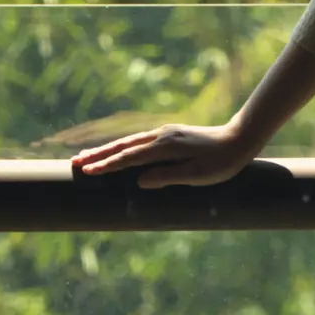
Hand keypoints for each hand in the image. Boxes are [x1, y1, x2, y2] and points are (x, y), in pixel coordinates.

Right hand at [69, 122, 259, 187]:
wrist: (239, 138)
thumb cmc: (222, 162)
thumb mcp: (197, 175)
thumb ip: (168, 177)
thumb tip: (140, 181)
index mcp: (165, 147)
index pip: (129, 157)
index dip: (107, 165)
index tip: (87, 171)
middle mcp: (161, 136)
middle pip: (123, 146)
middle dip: (98, 155)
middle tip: (75, 163)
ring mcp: (164, 134)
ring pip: (129, 142)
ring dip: (107, 149)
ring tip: (87, 156)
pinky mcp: (170, 135)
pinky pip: (139, 140)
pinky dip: (122, 146)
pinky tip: (116, 150)